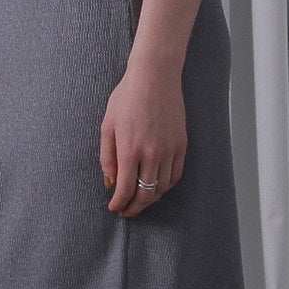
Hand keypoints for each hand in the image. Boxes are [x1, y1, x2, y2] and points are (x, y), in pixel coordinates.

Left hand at [100, 57, 185, 216]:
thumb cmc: (127, 97)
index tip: (114, 207)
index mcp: (130, 148)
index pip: (125, 188)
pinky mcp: (181, 144)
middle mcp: (152, 153)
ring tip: (140, 200)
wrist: (155, 77)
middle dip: (134, 207)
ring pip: (162, 188)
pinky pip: (175, 175)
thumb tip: (110, 181)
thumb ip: (107, 156)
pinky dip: (166, 186)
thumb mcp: (108, 125)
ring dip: (151, 199)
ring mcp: (169, 149)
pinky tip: (157, 186)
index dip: (119, 203)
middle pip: (145, 194)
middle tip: (127, 211)